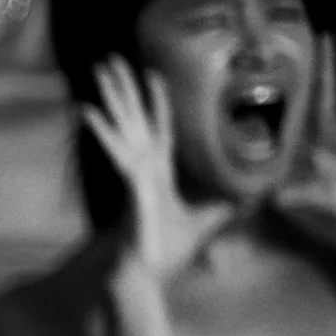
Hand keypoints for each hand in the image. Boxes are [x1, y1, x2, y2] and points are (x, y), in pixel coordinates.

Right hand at [84, 56, 231, 277]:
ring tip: (99, 71)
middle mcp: (141, 166)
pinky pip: (115, 152)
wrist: (146, 276)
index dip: (157, 101)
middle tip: (109, 59)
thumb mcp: (204, 222)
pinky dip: (102, 132)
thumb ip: (222, 207)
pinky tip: (87, 110)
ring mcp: (132, 173)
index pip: (160, 128)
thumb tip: (248, 198)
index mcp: (158, 172)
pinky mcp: (129, 184)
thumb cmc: (167, 253)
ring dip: (111, 97)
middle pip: (132, 118)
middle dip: (123, 89)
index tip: (152, 73)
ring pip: (121, 125)